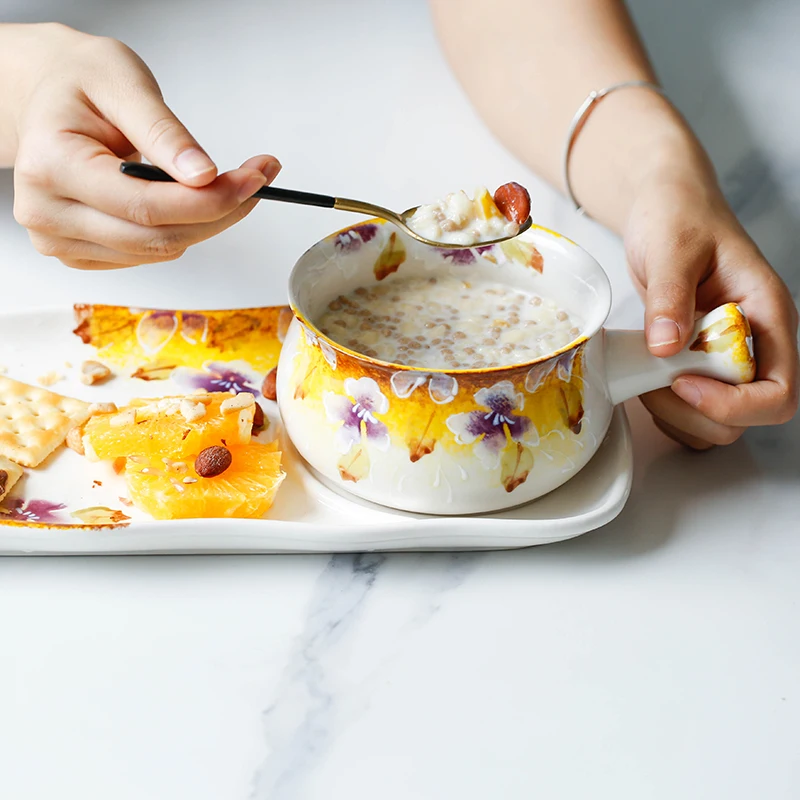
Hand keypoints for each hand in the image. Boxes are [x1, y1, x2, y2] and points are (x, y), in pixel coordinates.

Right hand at [10, 24, 279, 268]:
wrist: (49, 96)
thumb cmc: (80, 83)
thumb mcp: (124, 84)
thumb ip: (164, 132)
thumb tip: (202, 175)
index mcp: (50, 165)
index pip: (144, 206)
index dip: (209, 201)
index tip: (253, 180)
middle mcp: (47, 211)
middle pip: (157, 238)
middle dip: (219, 213)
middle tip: (255, 180)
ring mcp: (60, 238)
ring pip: (159, 251)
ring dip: (205, 223)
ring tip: (226, 184)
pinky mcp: (80, 253)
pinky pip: (147, 254)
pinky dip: (181, 231)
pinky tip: (188, 202)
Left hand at [624, 165, 798, 448]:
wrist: (665, 209)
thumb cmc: (679, 218)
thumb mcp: (671, 248)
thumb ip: (671, 295)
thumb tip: (666, 347)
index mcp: (766, 316)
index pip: (779, 391)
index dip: (732, 403)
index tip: (682, 380)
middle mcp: (753, 346)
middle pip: (747, 418)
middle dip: (694, 412)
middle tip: (651, 378)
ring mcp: (724, 359)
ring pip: (717, 424)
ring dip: (676, 416)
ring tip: (642, 376)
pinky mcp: (696, 365)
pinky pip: (690, 413)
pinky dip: (665, 411)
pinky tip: (641, 380)